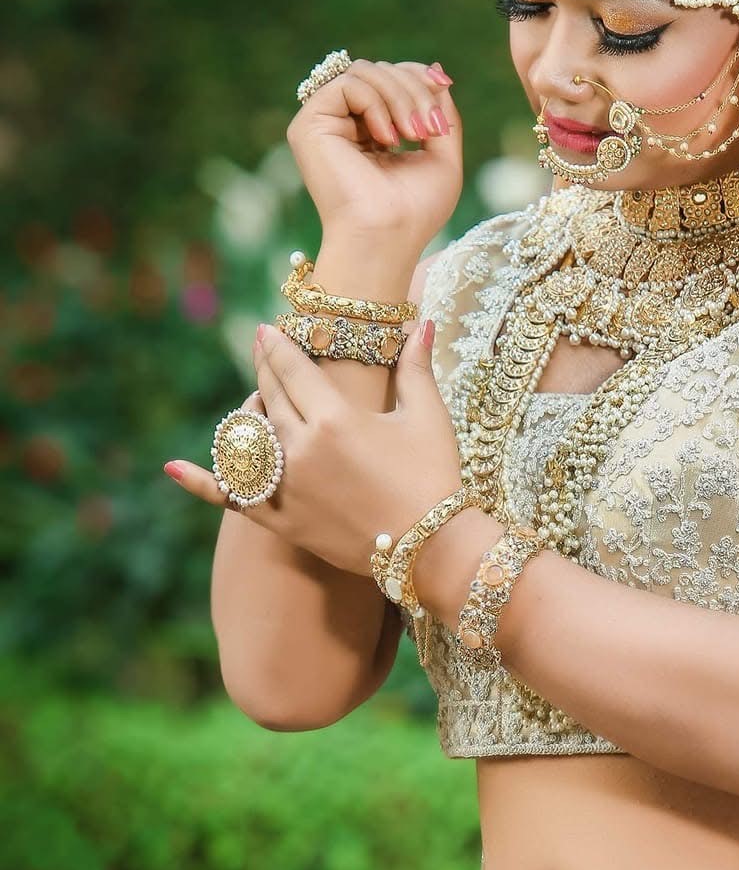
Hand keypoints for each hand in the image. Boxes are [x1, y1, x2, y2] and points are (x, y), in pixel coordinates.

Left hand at [165, 317, 464, 576]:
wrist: (430, 547)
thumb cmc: (434, 476)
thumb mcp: (427, 417)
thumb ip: (416, 367)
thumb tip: (422, 322)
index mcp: (336, 418)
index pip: (292, 368)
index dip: (277, 345)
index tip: (265, 328)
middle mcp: (302, 448)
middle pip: (269, 396)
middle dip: (264, 369)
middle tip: (261, 348)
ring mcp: (286, 486)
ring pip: (248, 438)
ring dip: (249, 413)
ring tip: (259, 399)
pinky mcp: (280, 520)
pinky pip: (231, 496)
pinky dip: (201, 482)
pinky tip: (173, 467)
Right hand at [289, 56, 462, 251]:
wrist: (388, 238)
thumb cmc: (415, 210)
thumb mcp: (442, 155)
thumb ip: (441, 113)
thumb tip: (436, 71)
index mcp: (371, 130)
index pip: (392, 77)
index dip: (419, 77)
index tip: (442, 98)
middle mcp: (344, 123)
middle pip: (381, 70)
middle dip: (415, 90)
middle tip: (429, 131)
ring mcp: (324, 122)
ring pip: (365, 70)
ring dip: (401, 96)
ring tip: (414, 135)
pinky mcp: (309, 124)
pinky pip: (348, 83)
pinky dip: (377, 103)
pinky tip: (388, 139)